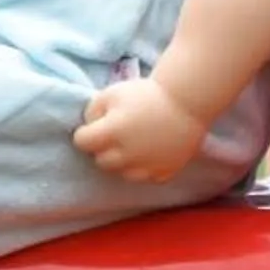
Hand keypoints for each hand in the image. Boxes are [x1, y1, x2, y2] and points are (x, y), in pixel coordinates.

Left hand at [73, 77, 207, 182]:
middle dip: (103, 149)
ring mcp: (146, 167)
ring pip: (122, 173)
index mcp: (111, 132)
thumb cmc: (147, 93)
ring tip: (133, 144)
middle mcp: (126, 155)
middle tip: (115, 134)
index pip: (82, 142)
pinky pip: (145, 177)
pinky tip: (149, 152)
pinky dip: (144, 168)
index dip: (86, 132)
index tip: (95, 126)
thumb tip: (89, 127)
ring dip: (122, 161)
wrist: (187, 101)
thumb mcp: (112, 92)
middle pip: (101, 161)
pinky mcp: (163, 173)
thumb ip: (93, 110)